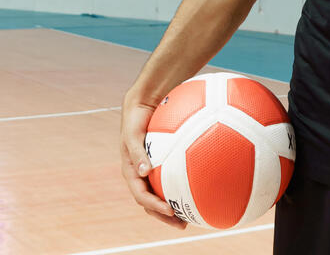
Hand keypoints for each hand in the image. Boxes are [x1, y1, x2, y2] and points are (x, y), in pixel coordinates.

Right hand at [120, 94, 186, 228]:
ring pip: (161, 192)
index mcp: (131, 172)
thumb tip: (144, 171)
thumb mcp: (132, 135)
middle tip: (183, 224)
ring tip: (192, 213)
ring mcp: (150, 169)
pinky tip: (199, 183)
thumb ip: (136, 152)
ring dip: (174, 205)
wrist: (141, 104)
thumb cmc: (135, 119)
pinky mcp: (161, 161)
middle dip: (165, 216)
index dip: (154, 207)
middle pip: (151, 202)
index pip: (142, 197)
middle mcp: (141, 174)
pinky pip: (171, 175)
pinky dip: (181, 184)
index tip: (170, 212)